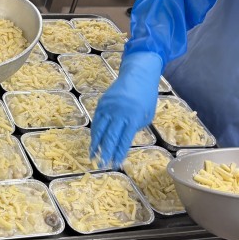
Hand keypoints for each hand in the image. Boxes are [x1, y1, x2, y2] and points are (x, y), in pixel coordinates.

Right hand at [90, 51, 162, 166]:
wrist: (138, 75)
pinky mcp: (102, 104)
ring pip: (100, 130)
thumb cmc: (146, 97)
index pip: (124, 140)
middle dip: (106, 153)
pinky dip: (94, 133)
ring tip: (93, 157)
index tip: (116, 164)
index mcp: (133, 118)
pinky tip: (94, 142)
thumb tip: (122, 140)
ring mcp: (108, 108)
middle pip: (110, 137)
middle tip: (102, 165)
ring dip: (96, 145)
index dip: (119, 153)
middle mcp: (119, 114)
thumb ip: (135, 128)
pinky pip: (97, 121)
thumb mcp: (146, 114)